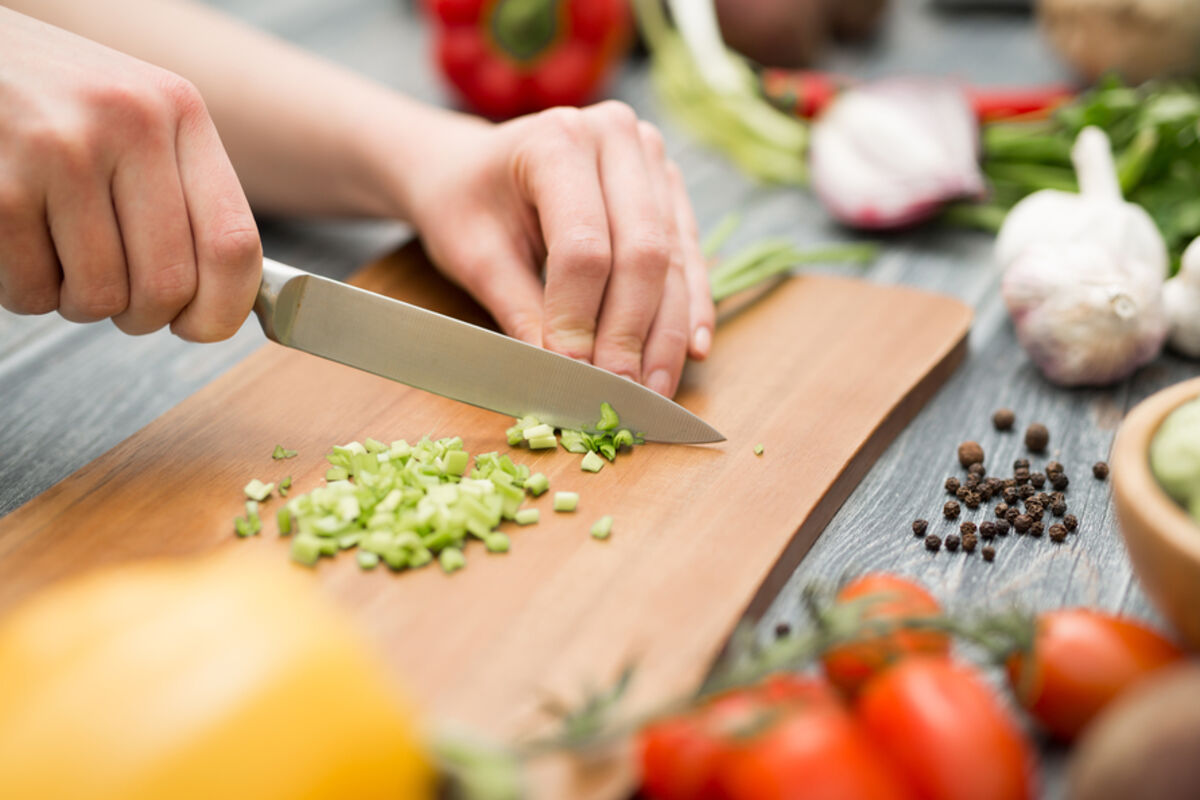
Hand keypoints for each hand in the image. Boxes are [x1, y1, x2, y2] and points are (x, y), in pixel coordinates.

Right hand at [0, 7, 260, 340]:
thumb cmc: (52, 100)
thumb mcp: (137, 117)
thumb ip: (184, 194)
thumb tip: (224, 303)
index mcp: (179, 111)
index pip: (233, 243)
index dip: (223, 308)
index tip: (203, 326)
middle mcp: (128, 123)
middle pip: (168, 285)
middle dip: (144, 314)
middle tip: (120, 294)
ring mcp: (60, 152)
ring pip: (100, 298)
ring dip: (80, 301)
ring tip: (63, 255)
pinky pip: (33, 291)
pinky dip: (28, 289)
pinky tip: (22, 243)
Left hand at [401, 101, 715, 397]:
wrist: (471, 167)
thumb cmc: (464, 204)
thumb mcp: (475, 258)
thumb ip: (522, 313)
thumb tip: (562, 377)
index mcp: (557, 140)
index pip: (583, 246)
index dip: (580, 319)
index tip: (572, 374)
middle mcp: (617, 137)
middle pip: (642, 252)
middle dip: (631, 334)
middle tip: (621, 393)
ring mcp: (651, 159)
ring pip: (673, 259)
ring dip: (668, 333)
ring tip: (655, 390)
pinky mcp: (668, 188)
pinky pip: (690, 254)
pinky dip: (690, 307)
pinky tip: (693, 349)